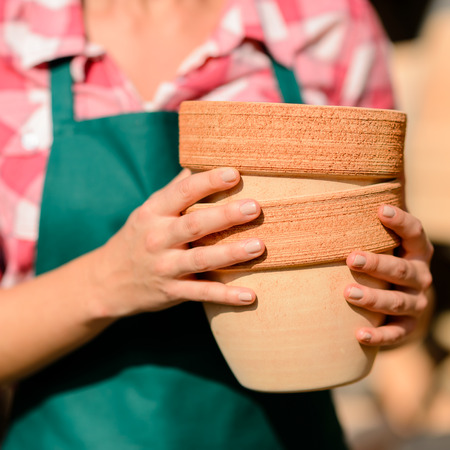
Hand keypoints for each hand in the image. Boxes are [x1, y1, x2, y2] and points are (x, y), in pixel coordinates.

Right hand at [93, 168, 264, 316]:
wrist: (107, 281)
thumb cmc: (136, 239)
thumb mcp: (146, 212)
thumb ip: (171, 192)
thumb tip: (195, 167)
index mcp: (153, 213)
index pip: (182, 192)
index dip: (208, 182)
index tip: (234, 174)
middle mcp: (158, 238)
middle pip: (194, 225)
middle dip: (225, 215)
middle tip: (254, 208)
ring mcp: (164, 267)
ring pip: (201, 259)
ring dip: (231, 253)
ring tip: (258, 246)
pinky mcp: (171, 291)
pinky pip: (202, 294)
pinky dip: (226, 296)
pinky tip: (250, 295)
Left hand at [344, 205, 433, 346]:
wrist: (400, 298)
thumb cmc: (384, 257)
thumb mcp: (383, 239)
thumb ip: (373, 219)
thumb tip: (352, 184)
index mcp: (417, 250)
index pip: (414, 233)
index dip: (400, 221)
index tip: (380, 210)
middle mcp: (420, 276)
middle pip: (402, 269)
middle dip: (378, 264)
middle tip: (352, 258)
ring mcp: (416, 302)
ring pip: (398, 301)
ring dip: (374, 298)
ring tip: (348, 293)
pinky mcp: (407, 326)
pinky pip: (396, 333)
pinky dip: (380, 336)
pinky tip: (359, 335)